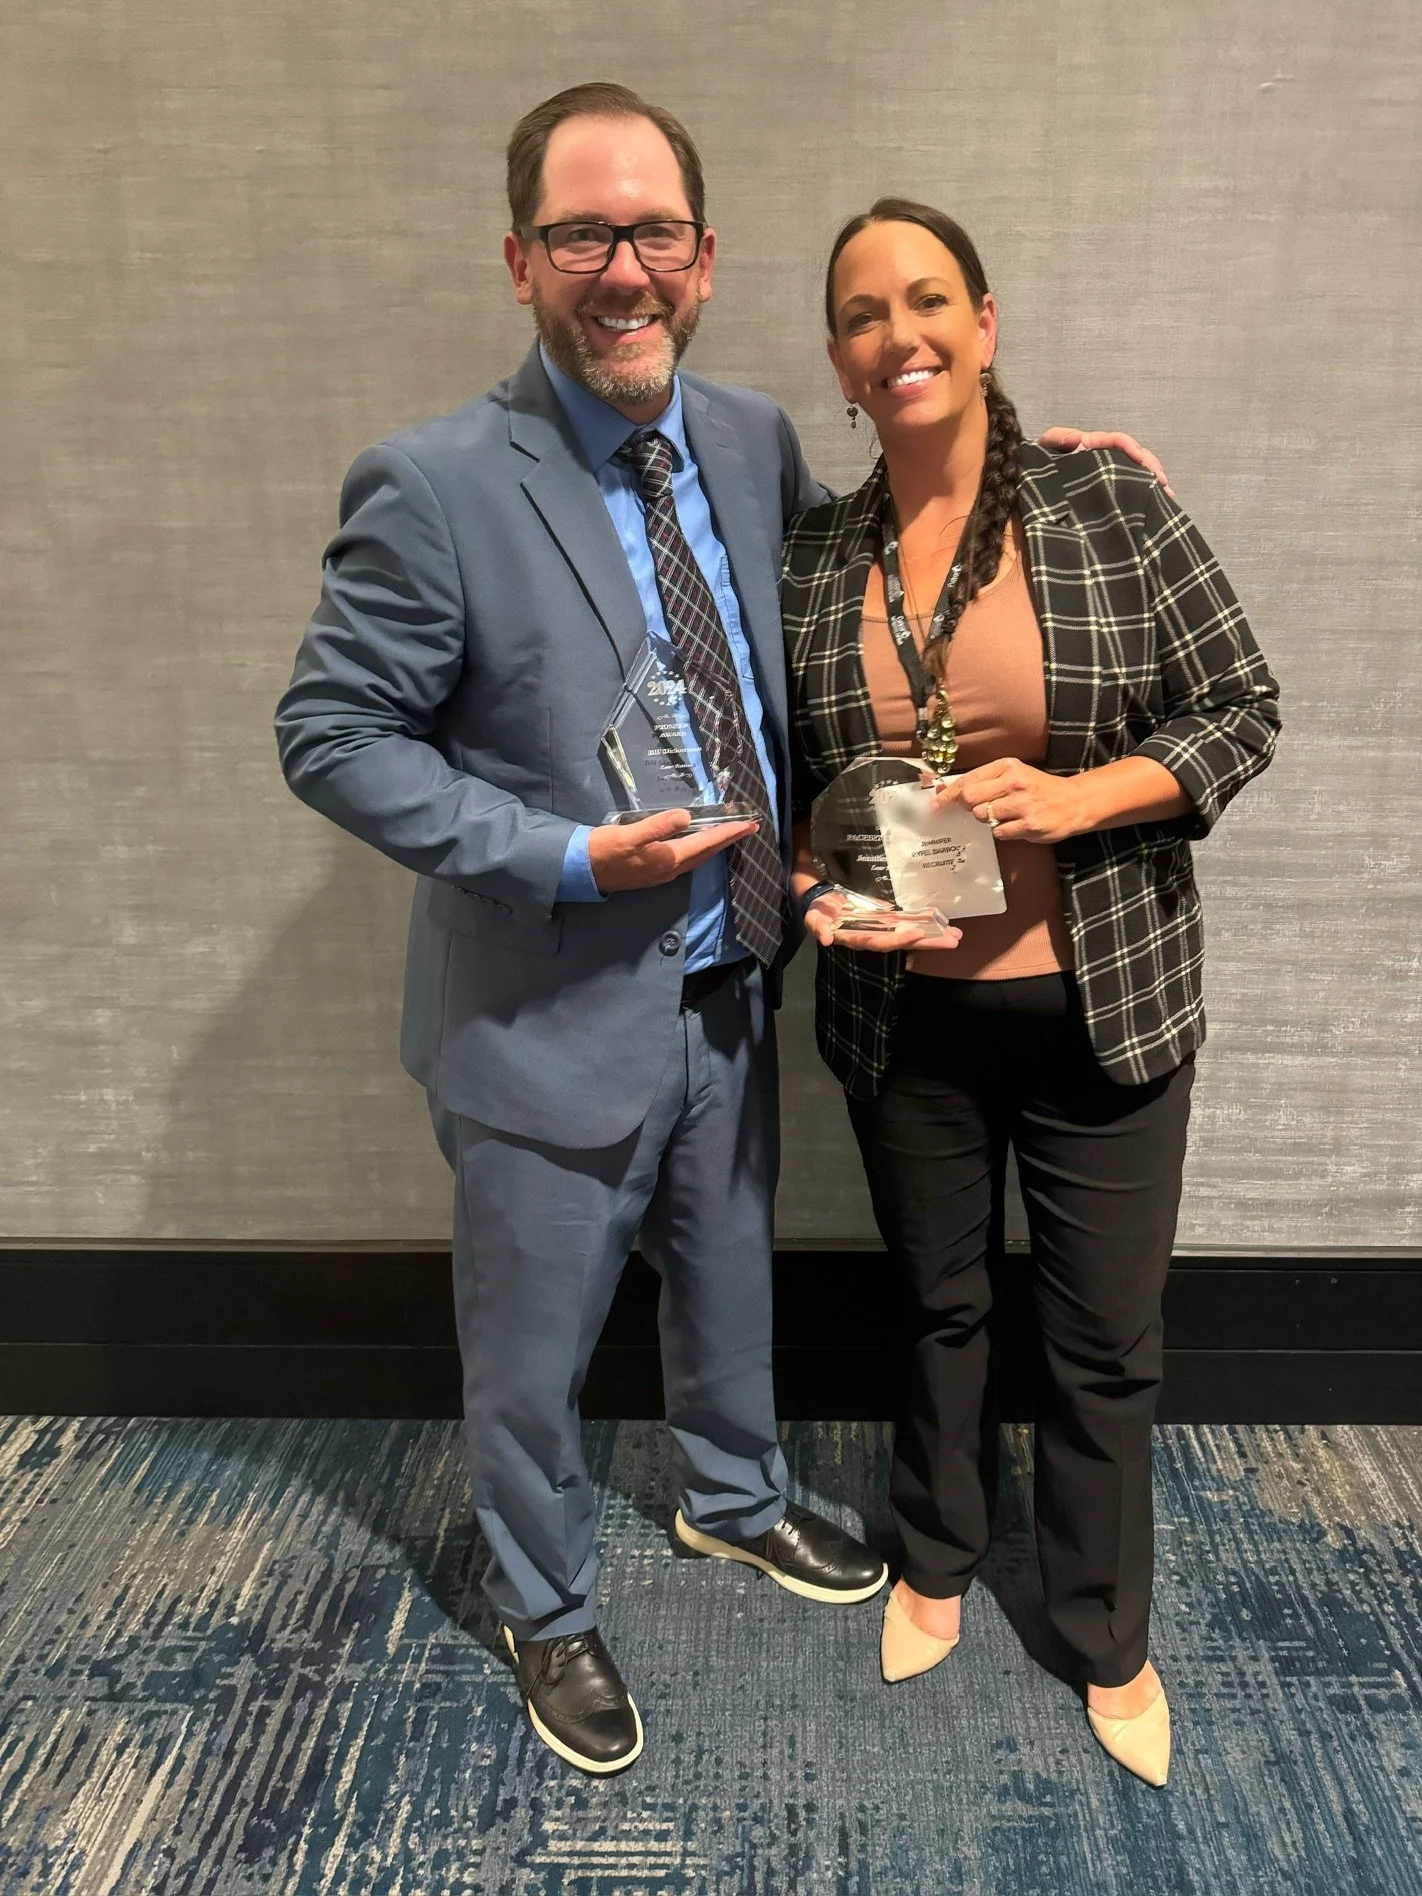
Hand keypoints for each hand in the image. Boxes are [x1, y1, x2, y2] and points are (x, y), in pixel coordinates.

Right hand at [589, 809, 755, 892]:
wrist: (583, 870)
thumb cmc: (605, 850)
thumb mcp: (630, 834)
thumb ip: (658, 826)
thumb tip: (687, 817)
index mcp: (668, 858)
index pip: (706, 843)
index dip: (729, 833)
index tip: (749, 825)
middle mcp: (670, 869)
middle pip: (707, 853)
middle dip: (729, 840)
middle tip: (748, 828)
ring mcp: (662, 872)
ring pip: (698, 858)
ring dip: (716, 846)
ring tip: (730, 834)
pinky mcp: (654, 871)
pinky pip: (687, 860)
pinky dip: (699, 850)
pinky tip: (699, 843)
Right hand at [804, 888, 961, 954]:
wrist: (825, 899)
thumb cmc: (819, 910)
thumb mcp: (814, 916)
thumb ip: (818, 926)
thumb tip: (825, 939)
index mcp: (859, 939)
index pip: (881, 942)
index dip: (898, 940)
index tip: (917, 934)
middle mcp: (876, 936)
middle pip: (905, 943)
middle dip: (928, 943)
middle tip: (953, 941)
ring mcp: (885, 928)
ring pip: (913, 934)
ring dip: (935, 937)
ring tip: (957, 936)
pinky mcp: (889, 919)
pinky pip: (912, 922)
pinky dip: (928, 922)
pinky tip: (946, 924)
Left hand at [951, 758, 1085, 844]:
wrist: (1074, 802)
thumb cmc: (1038, 788)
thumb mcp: (1014, 774)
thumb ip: (985, 780)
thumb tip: (947, 789)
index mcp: (1007, 766)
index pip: (968, 780)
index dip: (948, 794)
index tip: (934, 805)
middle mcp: (1014, 782)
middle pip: (970, 798)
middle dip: (968, 807)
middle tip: (977, 809)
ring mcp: (1021, 804)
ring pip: (982, 816)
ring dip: (987, 819)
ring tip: (1004, 815)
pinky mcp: (1029, 825)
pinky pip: (999, 832)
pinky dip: (1002, 831)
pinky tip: (1015, 825)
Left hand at [1037, 428, 1174, 498]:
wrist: (1033, 483)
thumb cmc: (1040, 462)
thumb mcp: (1046, 446)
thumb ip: (1059, 439)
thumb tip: (1078, 438)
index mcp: (1092, 444)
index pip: (1118, 441)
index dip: (1131, 447)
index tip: (1140, 459)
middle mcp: (1104, 456)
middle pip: (1135, 456)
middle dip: (1151, 467)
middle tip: (1163, 483)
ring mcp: (1106, 473)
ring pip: (1136, 472)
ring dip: (1153, 481)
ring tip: (1166, 496)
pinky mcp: (1106, 489)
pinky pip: (1129, 488)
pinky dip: (1144, 494)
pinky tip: (1156, 505)